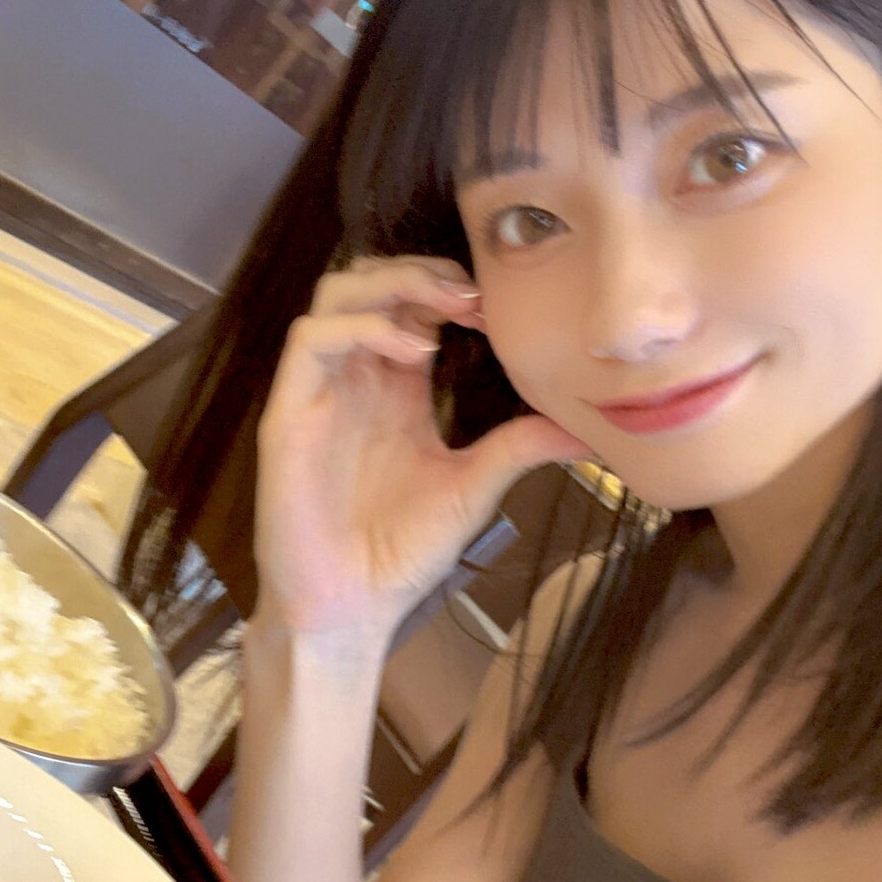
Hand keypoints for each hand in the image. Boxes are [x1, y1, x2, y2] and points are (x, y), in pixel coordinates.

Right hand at [253, 255, 584, 647]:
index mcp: (395, 390)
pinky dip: (360, 327)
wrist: (350, 610)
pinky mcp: (289, 416)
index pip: (413, 304)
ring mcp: (320, 394)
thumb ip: (521, 447)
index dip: (451, 287)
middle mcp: (355, 381)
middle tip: (475, 295)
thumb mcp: (475, 487)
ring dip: (391, 284)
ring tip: (445, 307)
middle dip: (423, 271)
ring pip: (336, 294)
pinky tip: (410, 351)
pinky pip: (310, 341)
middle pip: (372, 282)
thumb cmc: (400, 554)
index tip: (499, 304)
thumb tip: (591, 430)